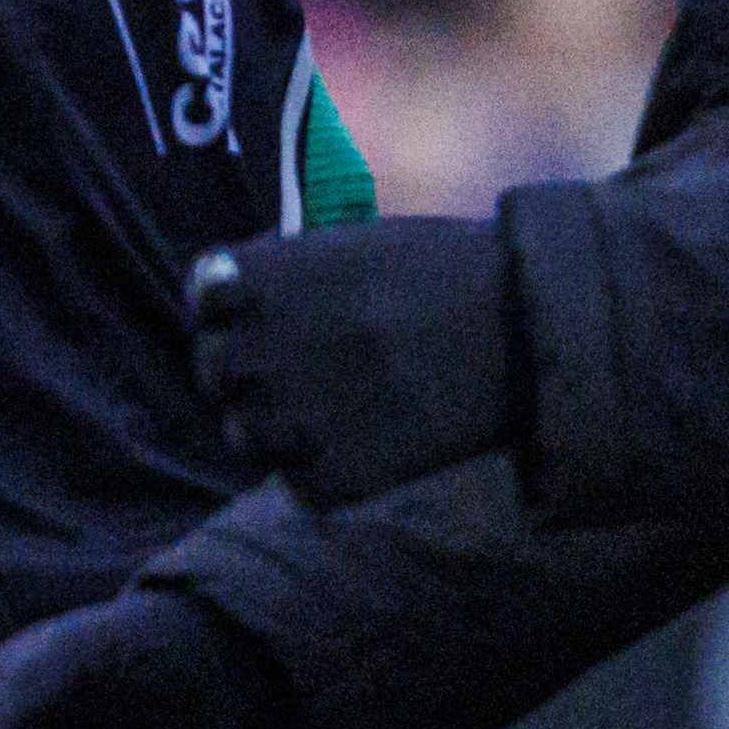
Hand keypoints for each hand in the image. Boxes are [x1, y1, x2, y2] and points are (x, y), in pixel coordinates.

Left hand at [187, 214, 519, 505]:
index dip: (230, 307)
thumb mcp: (351, 246)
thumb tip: (244, 307)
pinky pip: (299, 482)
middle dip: (244, 370)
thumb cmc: (447, 272)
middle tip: (297, 369)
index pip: (204, 298)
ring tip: (335, 407)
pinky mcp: (332, 477)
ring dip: (276, 424)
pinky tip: (369, 441)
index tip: (262, 310)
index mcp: (261, 278)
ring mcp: (291, 417)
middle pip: (213, 370)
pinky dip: (323, 470)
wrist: (525, 327)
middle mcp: (260, 348)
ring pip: (245, 433)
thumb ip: (288, 277)